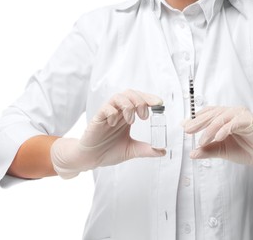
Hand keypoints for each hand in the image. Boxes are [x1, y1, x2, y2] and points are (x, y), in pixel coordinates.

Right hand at [51, 89, 165, 178]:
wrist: (91, 159)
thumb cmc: (108, 151)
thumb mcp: (132, 150)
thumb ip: (146, 150)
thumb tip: (162, 151)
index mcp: (127, 116)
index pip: (140, 99)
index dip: (149, 98)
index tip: (159, 104)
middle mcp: (118, 112)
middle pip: (130, 93)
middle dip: (141, 101)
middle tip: (144, 117)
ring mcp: (108, 114)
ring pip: (118, 97)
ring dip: (128, 106)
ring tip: (131, 121)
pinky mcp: (97, 119)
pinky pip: (105, 108)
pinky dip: (113, 113)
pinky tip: (114, 124)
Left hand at [183, 106, 252, 176]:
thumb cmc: (243, 149)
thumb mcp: (221, 150)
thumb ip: (207, 150)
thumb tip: (192, 153)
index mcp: (225, 115)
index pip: (208, 113)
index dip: (196, 119)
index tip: (184, 126)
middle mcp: (233, 112)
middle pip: (213, 114)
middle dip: (199, 123)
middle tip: (188, 130)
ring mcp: (242, 115)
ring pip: (222, 118)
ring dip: (210, 129)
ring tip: (202, 141)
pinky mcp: (251, 122)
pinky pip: (235, 123)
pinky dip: (225, 129)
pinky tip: (218, 137)